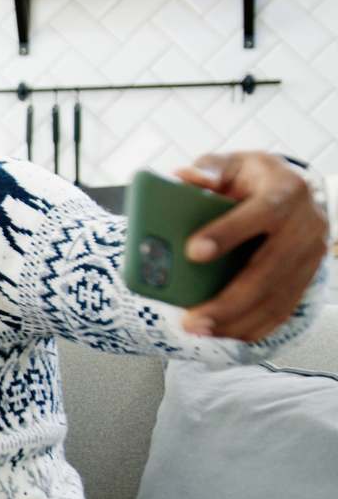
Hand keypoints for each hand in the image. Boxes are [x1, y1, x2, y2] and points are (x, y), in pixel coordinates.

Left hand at [176, 152, 327, 340]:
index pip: (262, 212)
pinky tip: (223, 334)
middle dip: (230, 299)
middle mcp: (307, 224)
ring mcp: (312, 255)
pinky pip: (283, 309)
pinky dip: (253, 326)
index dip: (229, 233)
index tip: (193, 252)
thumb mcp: (231, 164)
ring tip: (199, 330)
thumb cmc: (250, 179)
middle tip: (191, 318)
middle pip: (271, 269)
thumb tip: (187, 179)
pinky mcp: (307, 277)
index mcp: (287, 190)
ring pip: (278, 297)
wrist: (289, 191)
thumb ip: (208, 170)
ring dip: (237, 320)